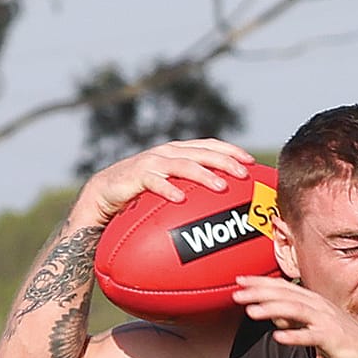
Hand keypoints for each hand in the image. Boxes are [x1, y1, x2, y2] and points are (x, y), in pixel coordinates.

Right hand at [77, 139, 254, 225]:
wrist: (104, 195)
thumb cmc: (144, 195)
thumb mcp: (173, 190)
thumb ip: (195, 193)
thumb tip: (229, 211)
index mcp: (178, 153)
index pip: (209, 146)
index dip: (230, 150)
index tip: (253, 162)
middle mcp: (166, 153)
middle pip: (199, 152)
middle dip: (223, 160)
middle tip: (243, 173)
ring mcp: (149, 163)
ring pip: (180, 164)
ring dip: (201, 174)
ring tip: (220, 186)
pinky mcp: (132, 176)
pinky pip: (152, 182)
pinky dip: (166, 189)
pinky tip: (180, 199)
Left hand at [232, 275, 357, 357]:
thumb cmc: (349, 345)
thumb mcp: (318, 329)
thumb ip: (297, 322)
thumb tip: (276, 319)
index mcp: (317, 303)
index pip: (284, 288)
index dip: (261, 282)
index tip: (241, 280)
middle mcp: (321, 307)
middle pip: (285, 295)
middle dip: (259, 292)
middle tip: (236, 293)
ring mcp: (327, 322)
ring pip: (294, 310)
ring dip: (271, 310)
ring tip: (251, 311)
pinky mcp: (332, 339)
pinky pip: (310, 336)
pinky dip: (294, 336)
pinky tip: (278, 338)